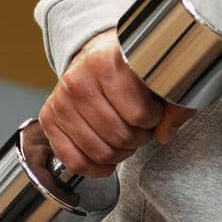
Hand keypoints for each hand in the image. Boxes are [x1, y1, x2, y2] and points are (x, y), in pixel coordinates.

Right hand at [38, 29, 196, 177]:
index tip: (154, 111)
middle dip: (138, 137)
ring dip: (120, 152)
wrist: (96, 54)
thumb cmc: (129, 65)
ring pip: (99, 152)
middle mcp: (79, 80)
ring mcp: (60, 100)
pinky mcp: (48, 118)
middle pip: (120, 136)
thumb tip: (166, 133)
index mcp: (107, 61)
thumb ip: (173, 100)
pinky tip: (109, 155)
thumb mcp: (157, 72)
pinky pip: (74, 162)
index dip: (154, 120)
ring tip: (126, 134)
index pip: (139, 114)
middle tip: (141, 126)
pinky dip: (96, 167)